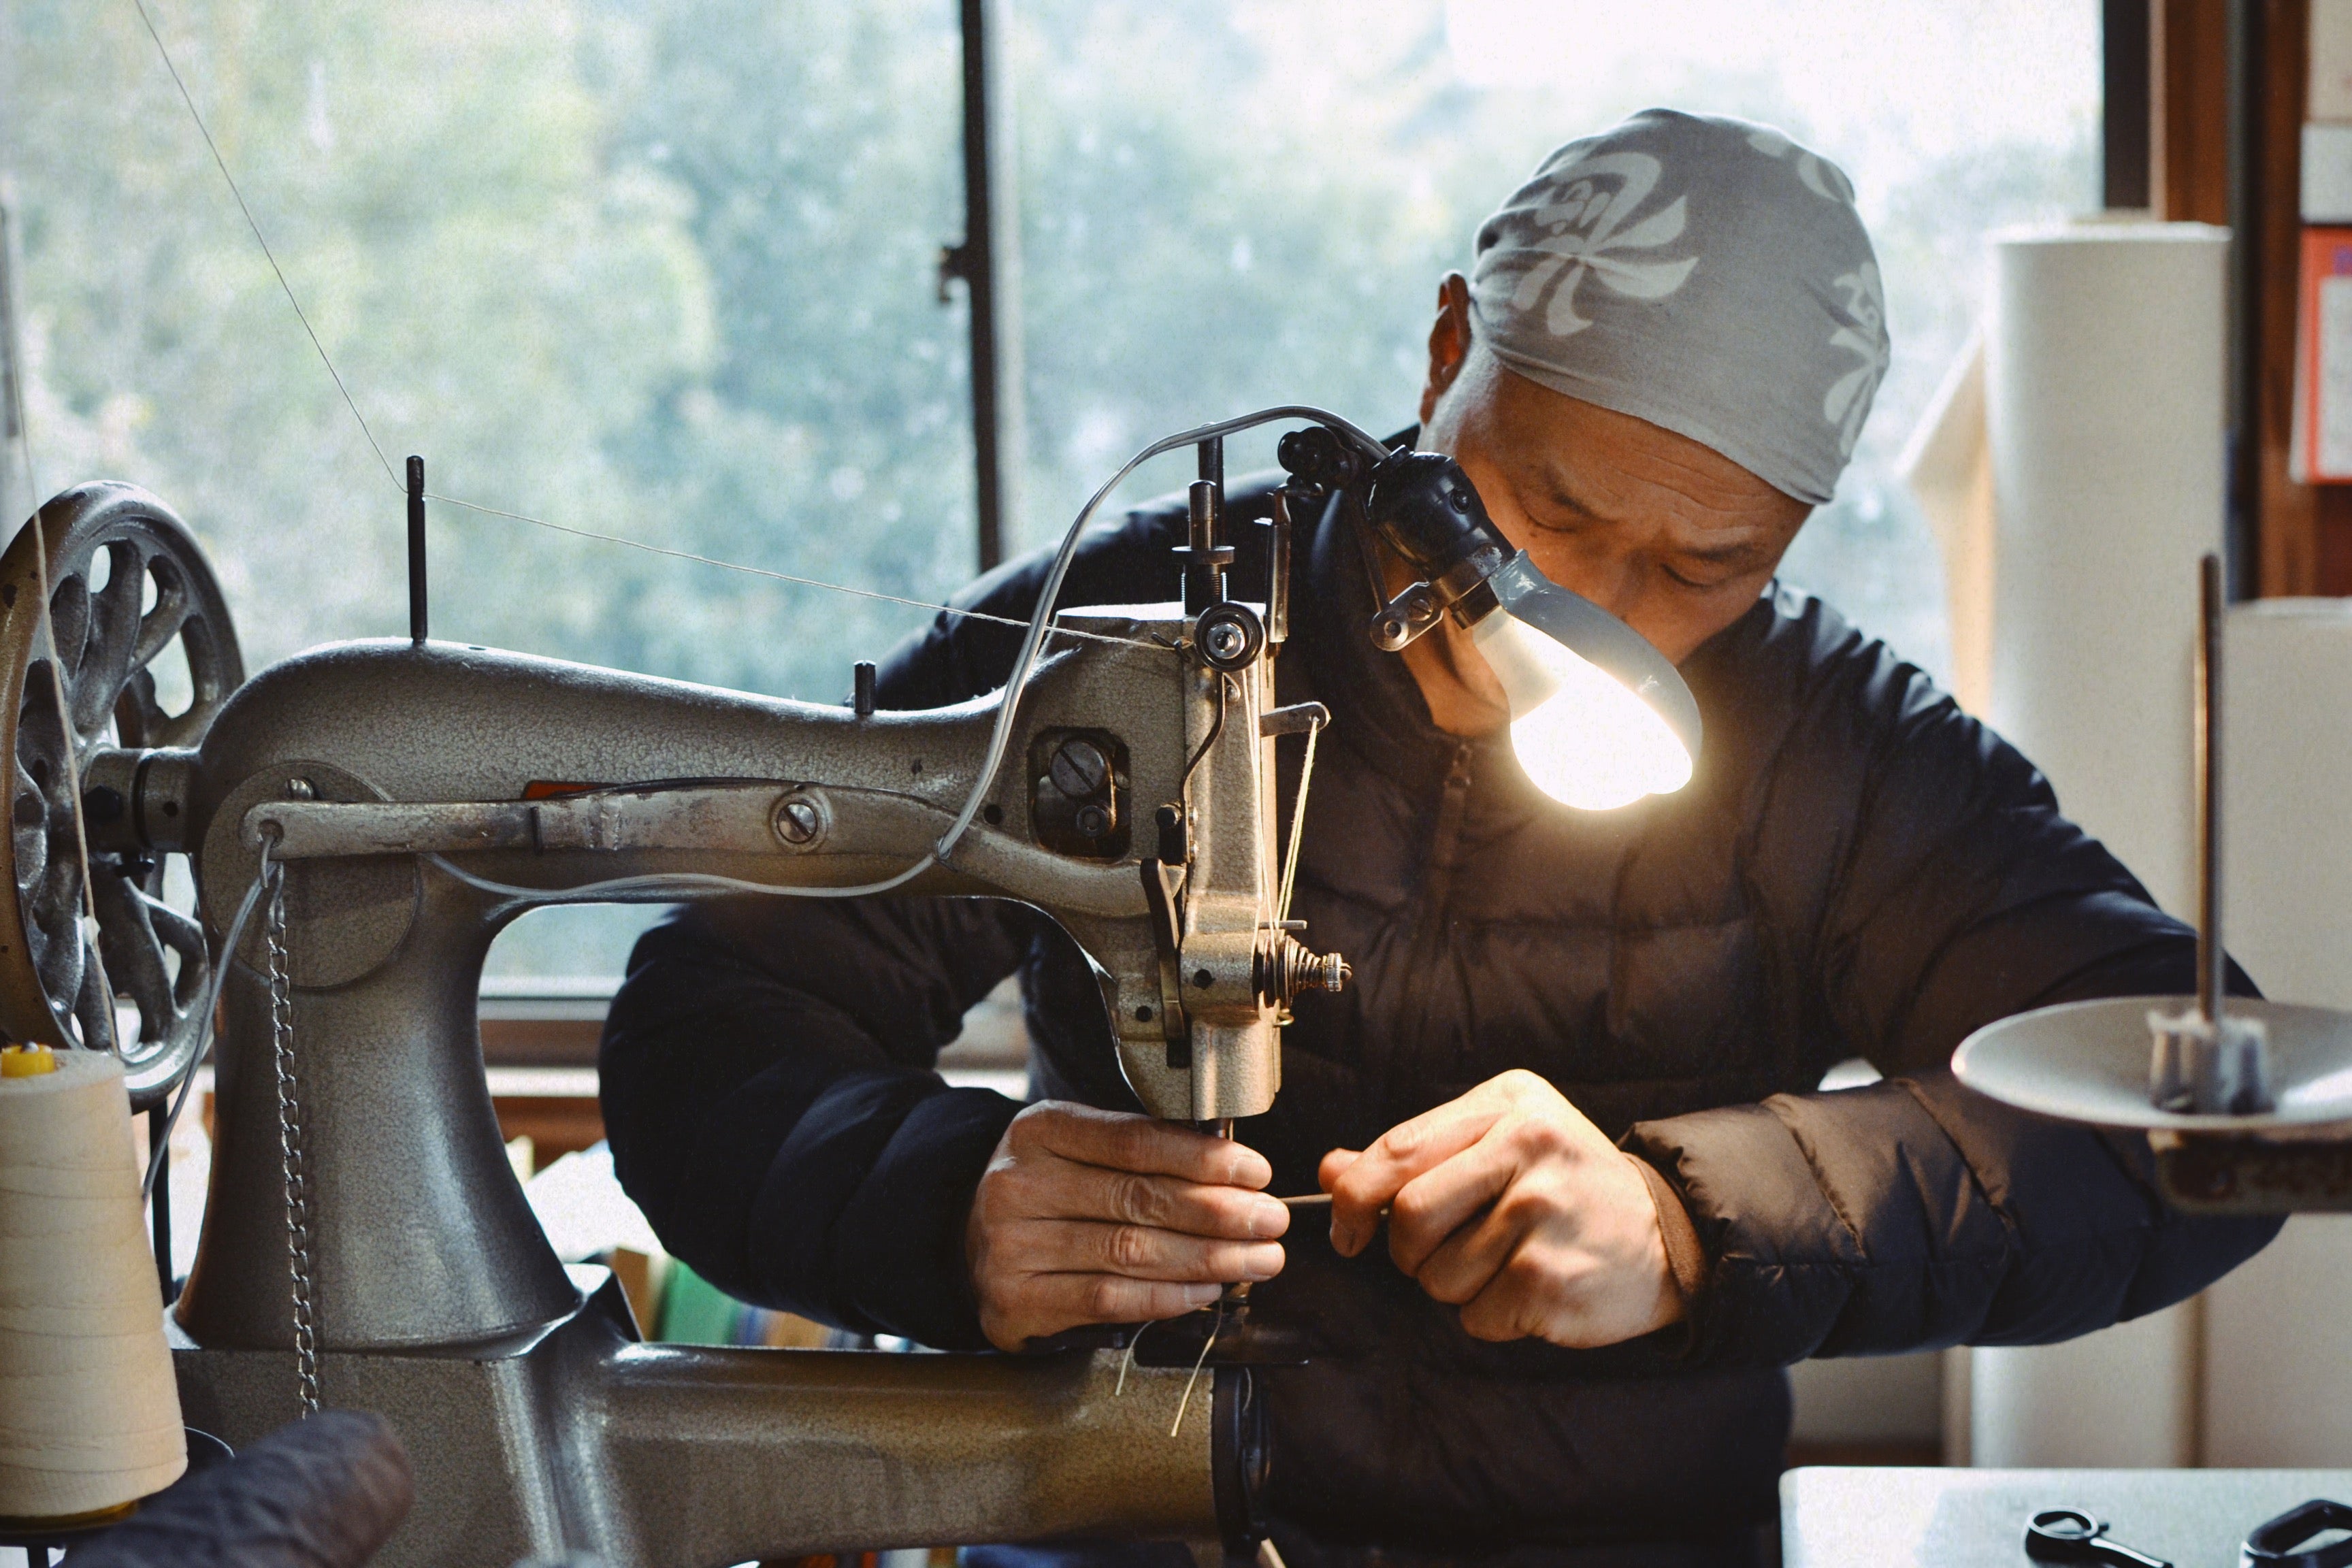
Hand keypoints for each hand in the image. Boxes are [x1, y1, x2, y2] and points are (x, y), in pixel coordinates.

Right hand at [965, 1101, 1288, 1351]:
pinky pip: (1108, 1300)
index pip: (1135, 1142)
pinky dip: (1167, 1297)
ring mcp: (1011, 1246)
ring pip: (1130, 1253)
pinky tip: (1207, 1289)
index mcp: (1040, 1130)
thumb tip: (1231, 1168)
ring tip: (1256, 1259)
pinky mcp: (1015, 1301)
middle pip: (1139, 1199)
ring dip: (1208, 1259)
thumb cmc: (1044, 1188)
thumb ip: (1138, 1149)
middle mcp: (1019, 1185)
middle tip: (1270, 1220)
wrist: (965, 1236)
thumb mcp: (1076, 1146)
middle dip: (1220, 1213)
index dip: (1203, 1159)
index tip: (1255, 1171)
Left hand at [1320, 1069, 1682, 1347]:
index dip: (1354, 1197)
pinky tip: (1528, 1289)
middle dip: (1406, 1252)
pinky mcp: (1551, 1277)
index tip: (1347, 1229)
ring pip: (1436, 1273)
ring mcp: (1542, 1214)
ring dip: (1453, 1286)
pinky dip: (1488, 1315)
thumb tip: (1332, 1171)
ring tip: (1503, 1263)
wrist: (1668, 1234)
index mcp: (1509, 1104)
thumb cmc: (1568, 1187)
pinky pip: (1474, 1315)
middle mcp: (1528, 1148)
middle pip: (1410, 1216)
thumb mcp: (1500, 1145)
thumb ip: (1415, 1156)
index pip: (1398, 1150)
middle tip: (1437, 1255)